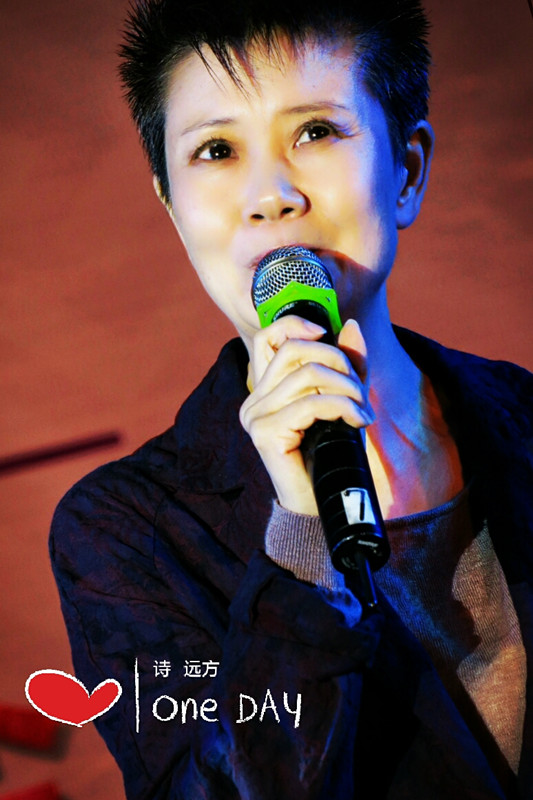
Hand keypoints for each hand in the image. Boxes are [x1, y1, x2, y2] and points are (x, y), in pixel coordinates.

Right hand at [239, 316, 373, 514]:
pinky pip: (310, 403)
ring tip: (362, 410)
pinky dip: (343, 407)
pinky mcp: (265, 432)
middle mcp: (254, 399)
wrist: (323, 501)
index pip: (269, 338)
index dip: (296, 325)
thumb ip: (347, 363)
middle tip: (359, 388)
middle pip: (294, 351)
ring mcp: (256, 416)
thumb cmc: (333, 452)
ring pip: (307, 375)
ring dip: (346, 389)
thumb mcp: (344, 398)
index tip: (327, 333)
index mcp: (266, 388)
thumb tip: (349, 324)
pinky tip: (357, 421)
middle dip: (337, 362)